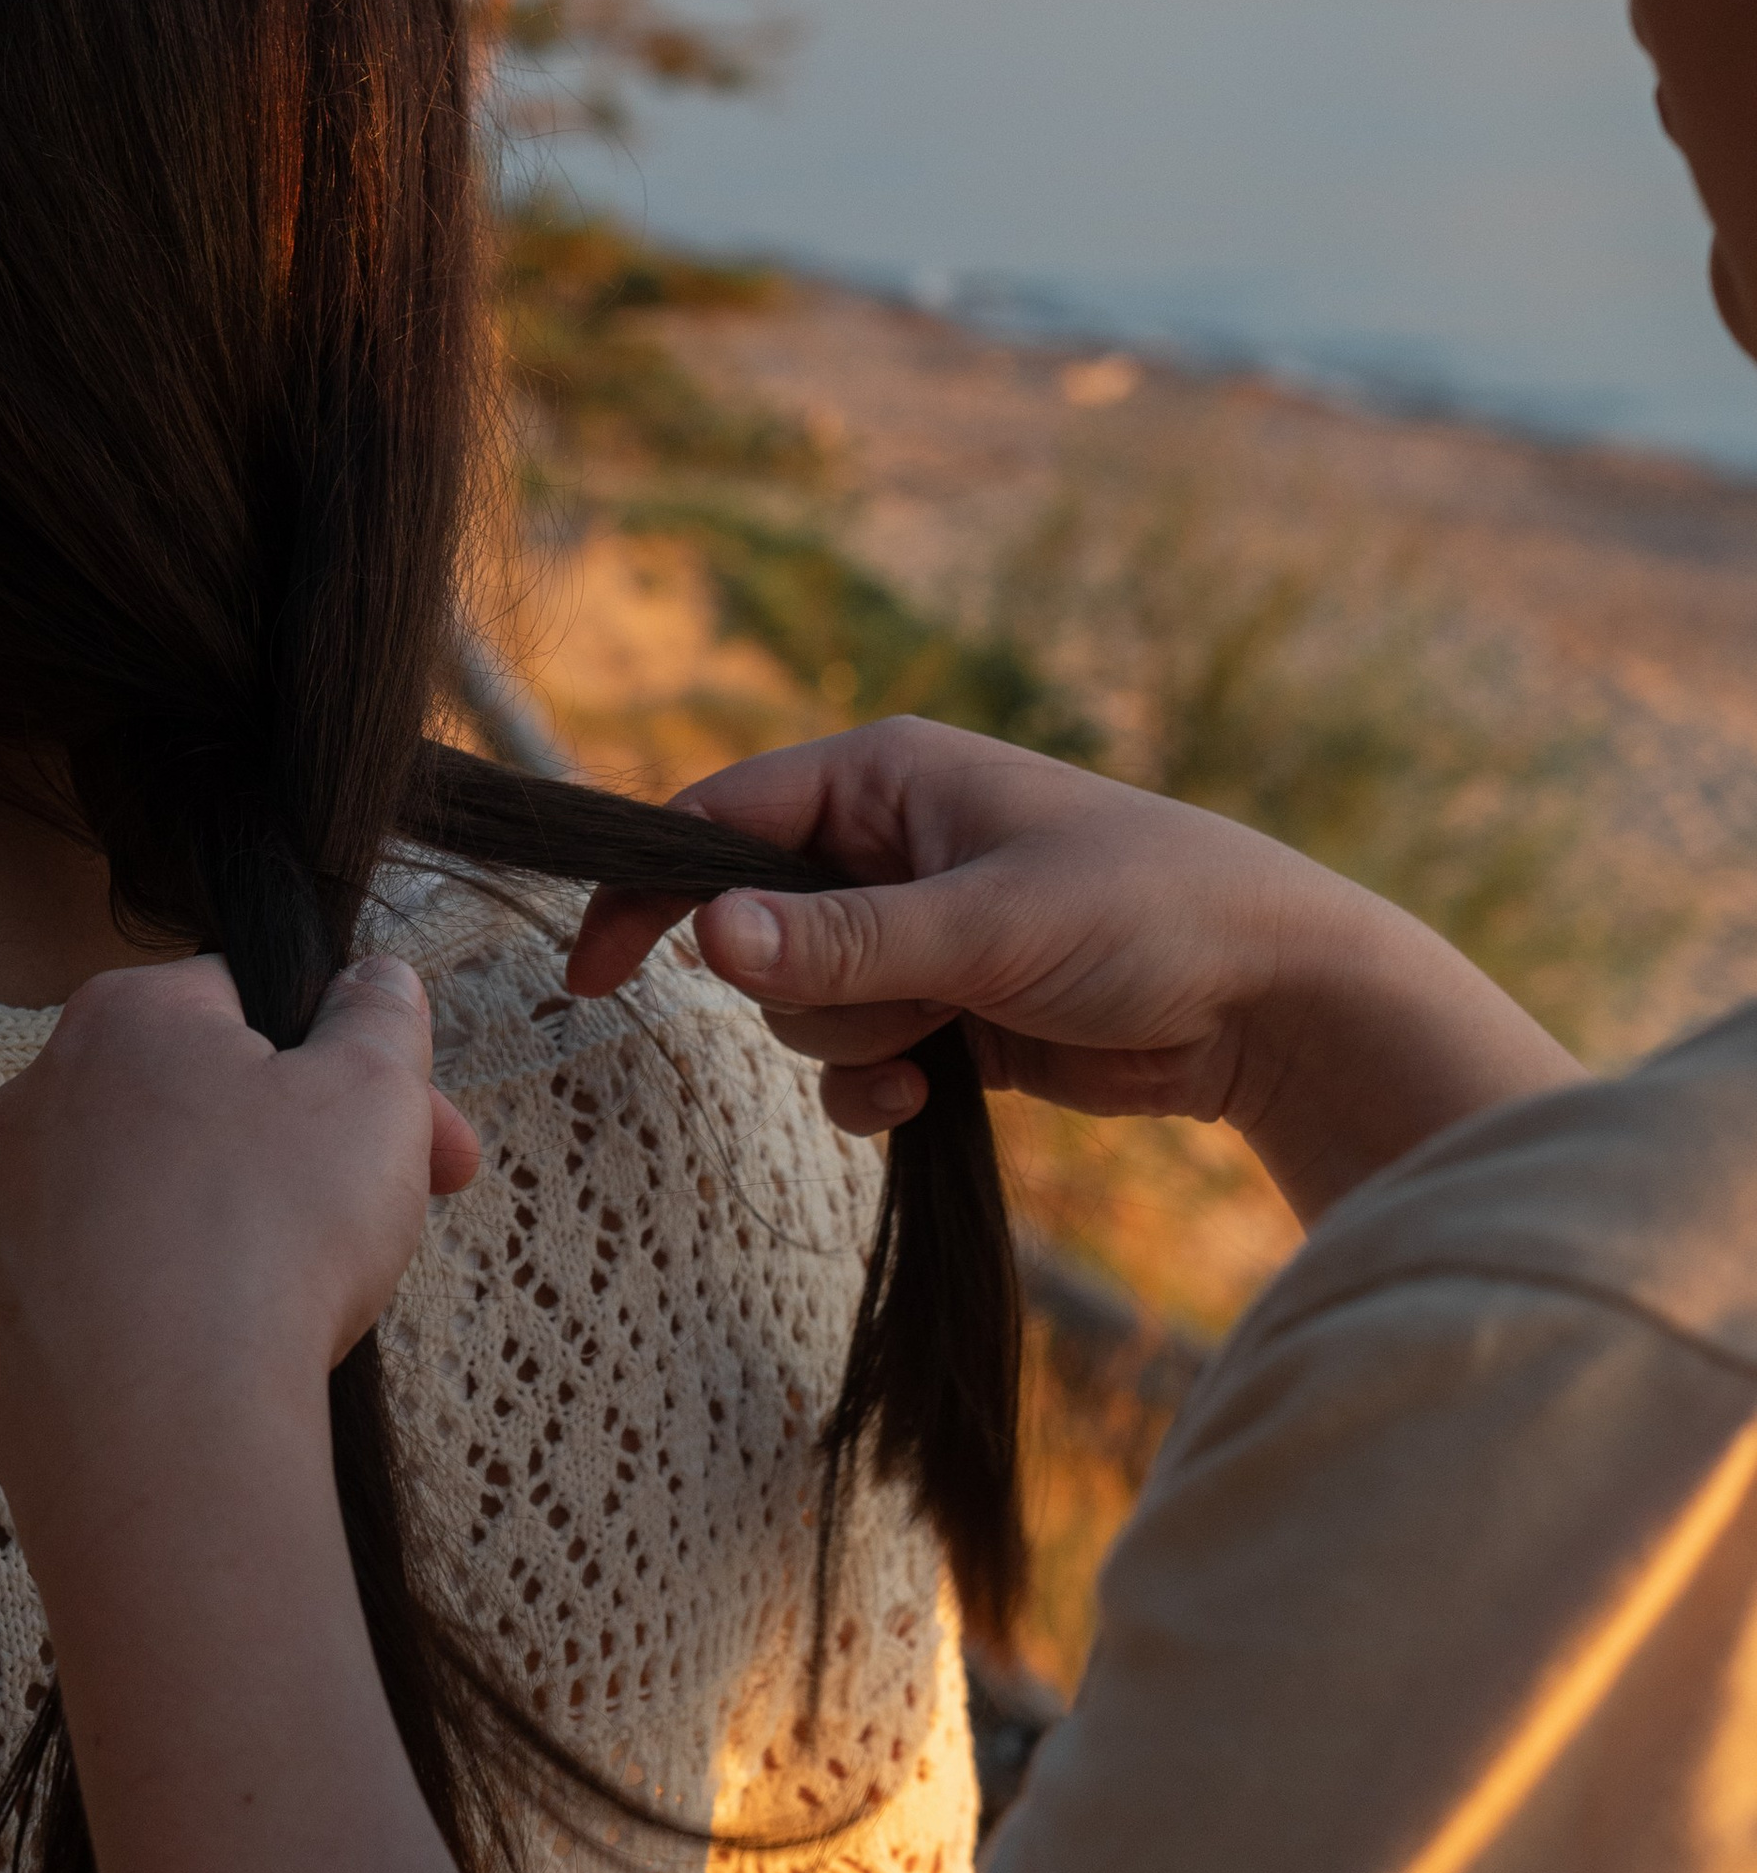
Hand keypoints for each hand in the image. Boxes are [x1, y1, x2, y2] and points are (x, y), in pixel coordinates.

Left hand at [0, 956, 481, 1513]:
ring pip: (152, 1197)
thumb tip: (373, 981)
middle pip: (200, 1103)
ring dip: (233, 1227)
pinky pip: (107, 1286)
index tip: (424, 1142)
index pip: (250, 1002)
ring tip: (308, 1300)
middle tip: (386, 1222)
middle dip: (303, 1152)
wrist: (163, 1434)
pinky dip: (170, 1305)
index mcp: (124, 1019)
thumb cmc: (270, 1240)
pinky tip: (227, 1353)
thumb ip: (378, 1016)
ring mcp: (4, 1211)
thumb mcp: (373, 1093)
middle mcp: (38, 1099)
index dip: (350, 1067)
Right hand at [568, 717, 1581, 1223]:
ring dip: (853, 1042)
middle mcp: (887, 844)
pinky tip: (934, 1097)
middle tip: (901, 1001)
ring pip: (801, 1004)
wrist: (1278, 1003)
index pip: (716, 818)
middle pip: (752, 928)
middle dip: (806, 989)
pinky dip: (874, 1084)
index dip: (648, 890)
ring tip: (946, 1042)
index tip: (594, 975)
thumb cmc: (1152, 917)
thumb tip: (706, 935)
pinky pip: (852, 1054)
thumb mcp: (989, 926)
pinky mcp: (948, 1007)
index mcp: (887, 775)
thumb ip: (843, 941)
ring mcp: (916, 930)